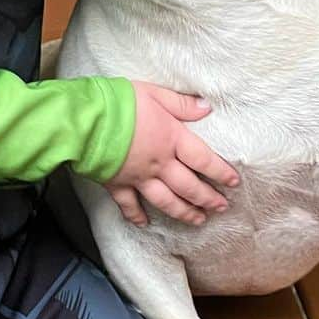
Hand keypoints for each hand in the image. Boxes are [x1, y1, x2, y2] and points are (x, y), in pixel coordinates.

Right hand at [104, 82, 239, 226]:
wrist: (85, 121)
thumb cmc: (118, 103)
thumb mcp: (154, 93)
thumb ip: (181, 104)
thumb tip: (207, 108)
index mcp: (171, 139)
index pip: (203, 160)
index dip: (220, 172)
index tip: (233, 183)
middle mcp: (159, 163)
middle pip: (188, 186)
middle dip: (207, 199)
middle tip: (220, 207)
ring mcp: (138, 177)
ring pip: (166, 201)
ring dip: (184, 212)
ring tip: (198, 221)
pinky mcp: (116, 184)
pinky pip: (129, 205)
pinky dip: (136, 216)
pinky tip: (144, 224)